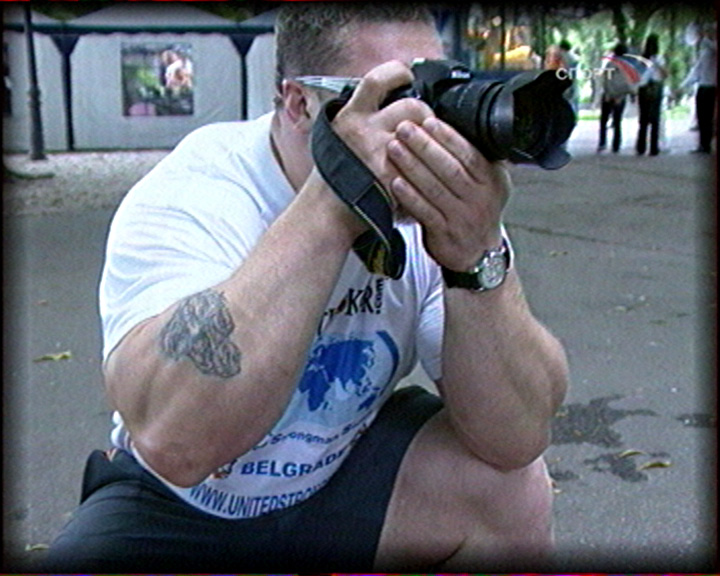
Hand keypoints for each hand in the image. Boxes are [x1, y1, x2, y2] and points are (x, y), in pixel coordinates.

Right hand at [329, 60, 435, 197]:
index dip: (397, 73)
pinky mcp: (390, 176)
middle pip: (412, 106)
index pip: (376, 80)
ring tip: (428, 152)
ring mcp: (378, 153)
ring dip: (431, 142)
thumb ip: (361, 120)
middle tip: (426, 128)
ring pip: (422, 134)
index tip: (407, 76)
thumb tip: (389, 105)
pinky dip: (427, 170)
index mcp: (349, 117)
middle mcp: (363, 130)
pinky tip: (425, 176)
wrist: (324, 215)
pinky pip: (421, 165)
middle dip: (426, 115)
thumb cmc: (332, 181)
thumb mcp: (337, 138)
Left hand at [386, 117, 510, 270]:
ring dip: (412, 166)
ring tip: (394, 148)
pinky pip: (425, 212)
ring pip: (435, 189)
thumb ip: (477, 160)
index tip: (429, 121)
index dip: (448, 137)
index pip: (470, 154)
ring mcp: (462, 217)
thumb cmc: (477, 211)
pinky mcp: (445, 234)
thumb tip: (454, 126)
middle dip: (425, 146)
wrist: (479, 254)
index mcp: (492, 181)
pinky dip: (410, 196)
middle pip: (450, 169)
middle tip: (404, 128)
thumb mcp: (490, 184)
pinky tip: (396, 181)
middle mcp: (480, 198)